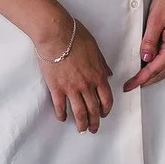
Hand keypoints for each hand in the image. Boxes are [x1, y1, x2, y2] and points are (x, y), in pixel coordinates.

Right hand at [35, 15, 114, 131]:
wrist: (56, 34)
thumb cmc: (75, 36)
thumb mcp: (95, 47)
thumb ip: (102, 63)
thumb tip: (108, 73)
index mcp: (97, 75)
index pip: (106, 98)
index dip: (106, 109)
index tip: (104, 114)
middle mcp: (86, 85)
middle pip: (93, 109)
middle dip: (95, 121)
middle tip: (93, 128)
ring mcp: (71, 88)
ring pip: (79, 112)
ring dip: (81, 123)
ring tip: (81, 129)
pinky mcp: (56, 88)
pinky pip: (60, 106)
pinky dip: (62, 114)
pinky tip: (62, 118)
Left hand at [125, 0, 164, 88]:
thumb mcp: (156, 18)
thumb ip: (149, 40)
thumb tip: (145, 58)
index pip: (154, 69)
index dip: (140, 79)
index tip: (129, 85)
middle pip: (162, 73)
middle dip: (146, 81)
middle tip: (130, 86)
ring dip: (153, 76)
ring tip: (139, 79)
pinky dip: (160, 68)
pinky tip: (152, 66)